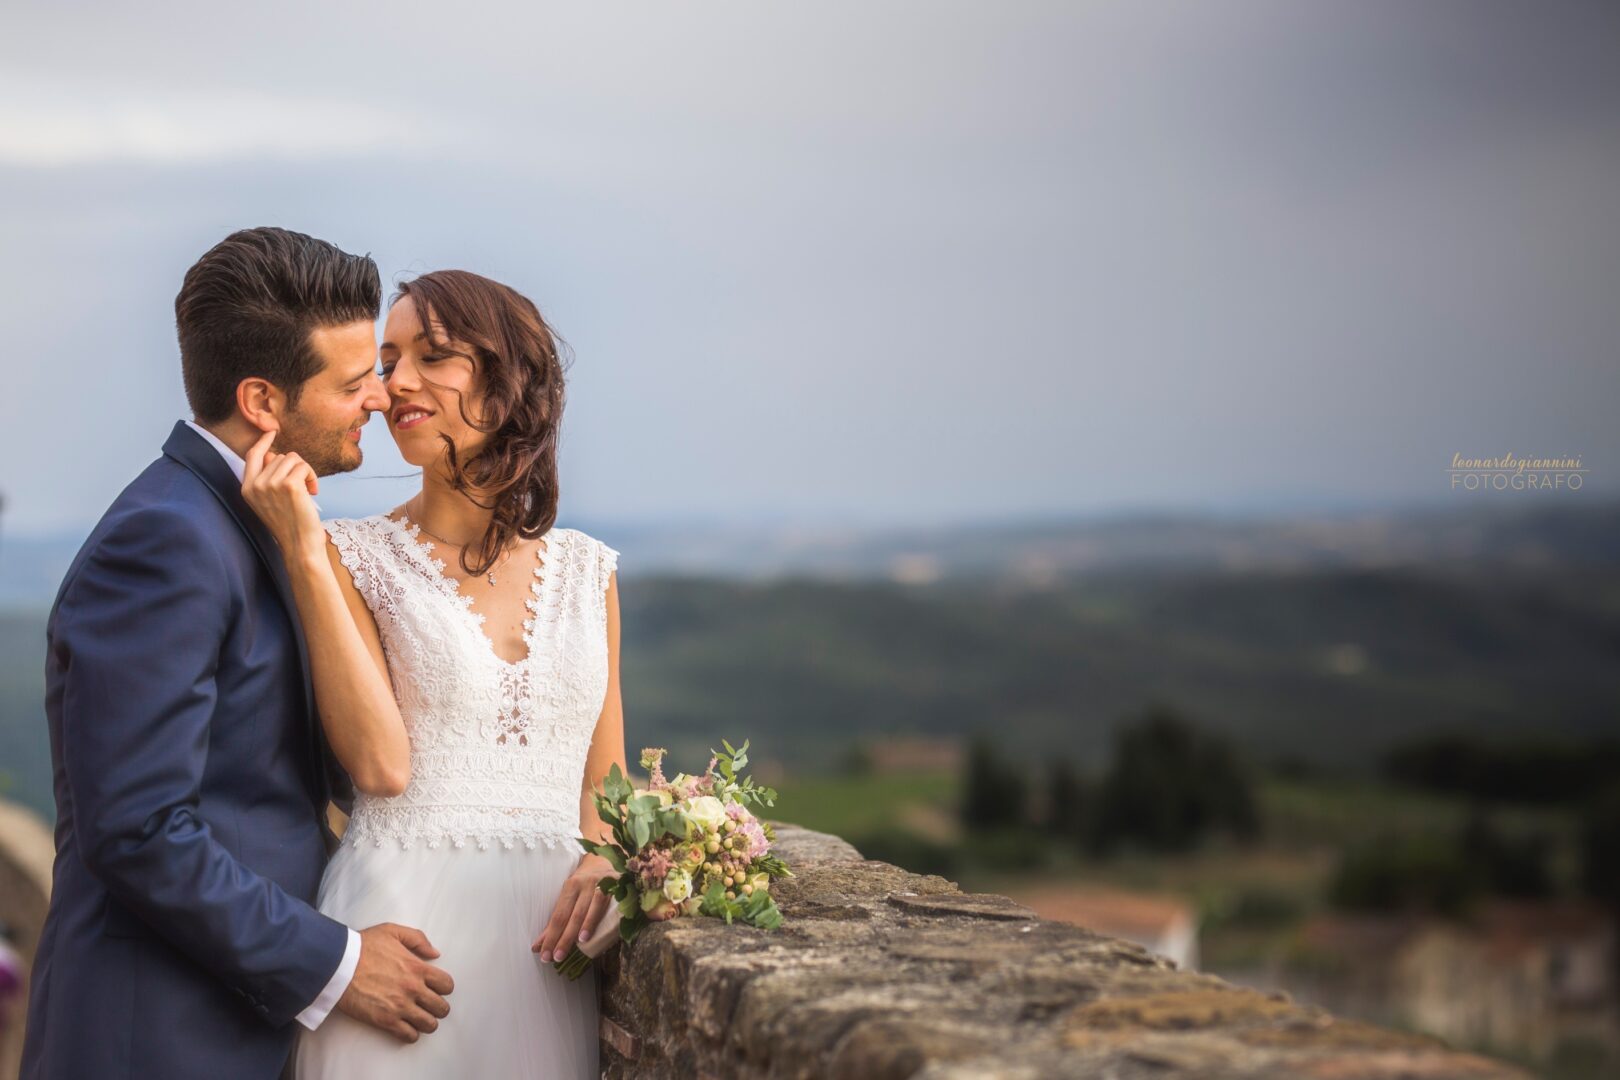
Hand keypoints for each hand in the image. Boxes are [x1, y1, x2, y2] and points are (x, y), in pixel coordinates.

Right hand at [240, 429, 322, 557]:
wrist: (299, 546)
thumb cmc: (290, 524)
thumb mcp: (269, 501)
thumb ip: (267, 478)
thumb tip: (276, 454)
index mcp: (247, 488)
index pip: (252, 456)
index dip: (263, 442)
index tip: (272, 432)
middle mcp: (256, 485)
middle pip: (280, 456)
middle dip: (295, 467)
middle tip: (302, 487)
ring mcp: (271, 484)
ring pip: (293, 458)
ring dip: (305, 471)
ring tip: (308, 491)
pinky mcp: (289, 485)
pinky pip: (304, 466)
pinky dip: (312, 476)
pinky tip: (313, 492)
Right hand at [336, 923, 453, 1042]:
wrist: (337, 965)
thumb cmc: (363, 947)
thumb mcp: (393, 931)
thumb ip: (418, 939)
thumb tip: (434, 953)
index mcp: (417, 968)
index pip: (446, 985)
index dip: (444, 988)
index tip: (437, 989)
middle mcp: (413, 989)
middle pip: (441, 1008)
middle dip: (438, 1008)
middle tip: (429, 1006)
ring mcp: (400, 1007)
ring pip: (429, 1024)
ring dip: (427, 1023)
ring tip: (420, 1019)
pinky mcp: (386, 1021)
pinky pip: (409, 1036)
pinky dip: (411, 1034)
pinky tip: (406, 1028)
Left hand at [533, 853, 614, 961]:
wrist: (607, 860)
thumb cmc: (586, 884)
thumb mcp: (571, 897)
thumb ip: (558, 920)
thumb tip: (538, 946)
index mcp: (570, 886)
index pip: (558, 915)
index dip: (550, 935)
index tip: (543, 954)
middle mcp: (583, 884)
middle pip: (570, 914)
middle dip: (561, 938)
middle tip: (554, 958)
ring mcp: (599, 884)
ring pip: (585, 910)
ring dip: (576, 931)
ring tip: (568, 949)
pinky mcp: (614, 887)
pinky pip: (602, 906)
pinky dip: (593, 921)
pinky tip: (587, 936)